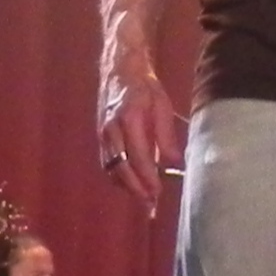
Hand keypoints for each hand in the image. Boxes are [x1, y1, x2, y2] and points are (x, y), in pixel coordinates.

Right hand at [98, 62, 182, 215]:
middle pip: (121, 168)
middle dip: (136, 189)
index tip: (158, 193)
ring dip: (127, 187)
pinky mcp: (100, 138)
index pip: (138, 157)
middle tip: (151, 204)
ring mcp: (102, 134)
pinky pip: (107, 164)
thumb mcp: (163, 107)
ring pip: (112, 169)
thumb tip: (174, 165)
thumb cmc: (145, 87)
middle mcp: (111, 129)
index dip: (147, 178)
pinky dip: (118, 177)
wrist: (119, 70)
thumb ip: (167, 137)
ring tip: (144, 198)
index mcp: (130, 119)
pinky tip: (132, 183)